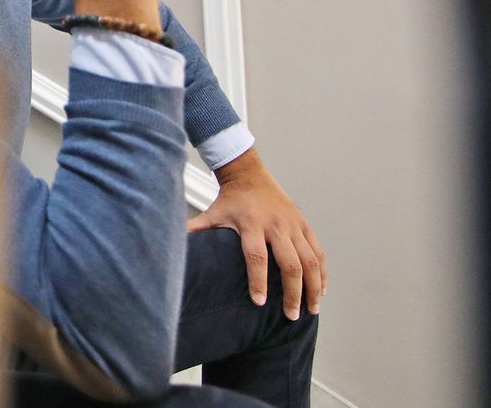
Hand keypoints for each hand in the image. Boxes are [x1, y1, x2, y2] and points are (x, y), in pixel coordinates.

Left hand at [188, 148, 325, 320]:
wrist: (250, 175)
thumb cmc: (228, 201)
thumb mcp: (211, 214)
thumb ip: (196, 232)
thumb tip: (168, 245)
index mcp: (251, 224)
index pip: (256, 257)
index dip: (258, 281)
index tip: (258, 303)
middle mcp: (276, 225)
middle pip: (290, 263)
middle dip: (292, 292)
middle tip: (290, 315)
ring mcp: (294, 225)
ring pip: (310, 260)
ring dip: (312, 287)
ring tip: (310, 310)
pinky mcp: (305, 225)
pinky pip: (319, 253)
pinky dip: (322, 274)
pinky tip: (320, 291)